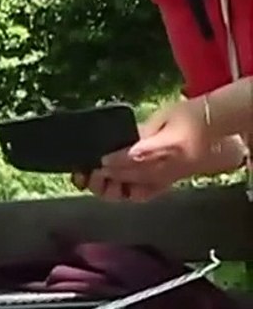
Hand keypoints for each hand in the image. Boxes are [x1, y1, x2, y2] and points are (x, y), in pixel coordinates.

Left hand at [69, 104, 206, 202]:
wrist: (215, 126)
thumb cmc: (188, 116)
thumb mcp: (163, 116)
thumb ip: (142, 131)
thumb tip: (124, 142)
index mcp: (165, 147)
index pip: (135, 157)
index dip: (116, 161)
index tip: (100, 161)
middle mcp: (167, 165)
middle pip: (132, 175)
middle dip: (111, 174)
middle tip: (93, 171)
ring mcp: (169, 176)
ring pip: (138, 186)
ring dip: (116, 185)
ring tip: (101, 179)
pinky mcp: (171, 181)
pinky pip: (148, 192)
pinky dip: (131, 192)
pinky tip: (119, 187)